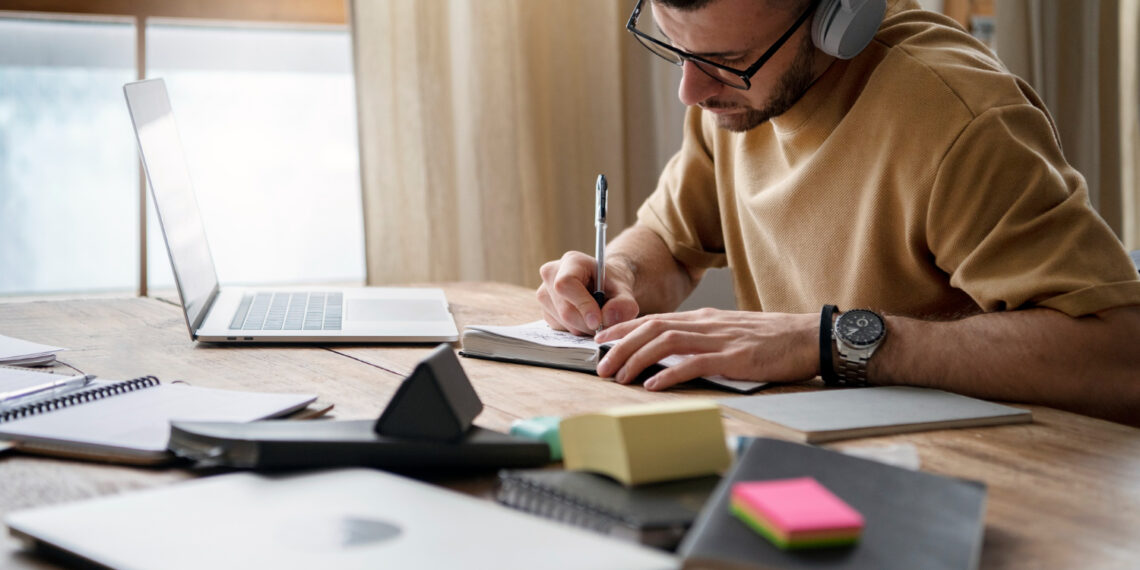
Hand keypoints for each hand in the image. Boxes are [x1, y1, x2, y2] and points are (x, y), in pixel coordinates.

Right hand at [537, 251, 638, 335]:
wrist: (604, 286)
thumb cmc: (613, 285)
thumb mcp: (625, 291)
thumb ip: (623, 304)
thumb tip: (608, 318)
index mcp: (571, 261)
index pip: (566, 284)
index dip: (582, 305)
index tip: (598, 321)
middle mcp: (551, 274)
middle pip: (564, 309)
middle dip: (587, 323)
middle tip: (604, 325)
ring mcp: (544, 292)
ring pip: (562, 321)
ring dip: (582, 328)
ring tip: (596, 317)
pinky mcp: (544, 309)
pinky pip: (559, 328)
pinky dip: (575, 329)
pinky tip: (584, 318)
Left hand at [594, 308, 819, 389]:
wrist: (809, 336)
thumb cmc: (773, 339)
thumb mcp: (730, 332)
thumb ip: (703, 338)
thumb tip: (674, 352)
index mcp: (704, 319)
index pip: (655, 319)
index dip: (624, 329)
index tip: (601, 340)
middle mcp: (707, 324)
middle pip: (652, 328)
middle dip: (621, 346)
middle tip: (600, 365)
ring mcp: (720, 339)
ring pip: (666, 343)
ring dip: (637, 359)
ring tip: (619, 376)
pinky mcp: (735, 357)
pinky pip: (694, 363)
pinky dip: (670, 373)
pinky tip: (653, 384)